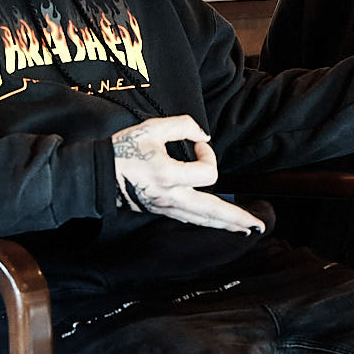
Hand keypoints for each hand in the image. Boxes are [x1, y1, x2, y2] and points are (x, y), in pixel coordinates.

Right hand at [111, 115, 263, 233]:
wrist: (96, 174)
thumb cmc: (122, 150)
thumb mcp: (152, 128)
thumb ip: (183, 125)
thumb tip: (204, 136)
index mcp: (169, 175)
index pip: (208, 172)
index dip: (209, 154)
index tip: (198, 143)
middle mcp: (171, 196)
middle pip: (212, 211)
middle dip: (236, 218)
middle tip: (257, 224)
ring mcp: (166, 207)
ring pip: (203, 219)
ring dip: (226, 224)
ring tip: (246, 228)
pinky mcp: (161, 210)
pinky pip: (190, 219)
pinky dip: (207, 222)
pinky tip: (217, 224)